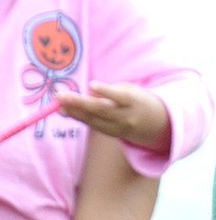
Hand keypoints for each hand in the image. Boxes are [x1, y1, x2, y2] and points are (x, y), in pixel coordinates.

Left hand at [56, 81, 170, 152]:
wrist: (155, 124)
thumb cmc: (137, 100)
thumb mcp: (130, 90)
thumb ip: (110, 92)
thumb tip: (86, 95)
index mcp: (134, 101)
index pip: (120, 96)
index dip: (106, 91)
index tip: (92, 85)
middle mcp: (127, 116)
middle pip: (102, 110)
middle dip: (80, 103)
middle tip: (61, 95)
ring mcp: (119, 127)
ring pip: (94, 120)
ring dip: (74, 112)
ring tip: (58, 104)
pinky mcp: (112, 134)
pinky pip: (93, 125)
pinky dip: (79, 117)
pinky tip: (65, 111)